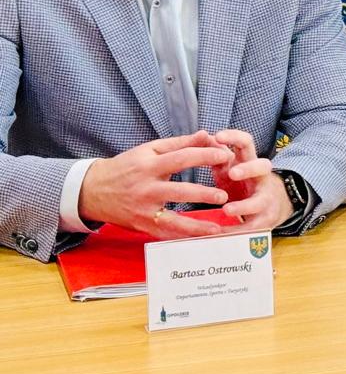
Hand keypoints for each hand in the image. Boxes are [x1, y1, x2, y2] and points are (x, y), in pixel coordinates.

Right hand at [78, 131, 232, 238]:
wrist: (92, 190)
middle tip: (225, 196)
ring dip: (195, 226)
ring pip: (172, 220)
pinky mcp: (141, 225)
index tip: (225, 156)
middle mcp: (146, 189)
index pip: (181, 159)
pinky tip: (199, 239)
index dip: (205, 156)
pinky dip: (182, 238)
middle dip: (203, 194)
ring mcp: (143, 210)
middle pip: (178, 191)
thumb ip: (180, 143)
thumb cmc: (126, 167)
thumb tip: (207, 134)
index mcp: (149, 166)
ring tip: (216, 227)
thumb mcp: (149, 150)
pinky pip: (164, 233)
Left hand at [211, 129, 293, 229]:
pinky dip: (237, 231)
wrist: (274, 205)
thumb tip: (202, 136)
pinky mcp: (264, 220)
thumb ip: (218, 157)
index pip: (247, 143)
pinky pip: (252, 226)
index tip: (218, 136)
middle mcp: (261, 178)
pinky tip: (223, 234)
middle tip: (232, 173)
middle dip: (248, 169)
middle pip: (263, 166)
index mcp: (250, 162)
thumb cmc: (244, 184)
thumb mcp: (231, 168)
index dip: (235, 137)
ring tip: (227, 209)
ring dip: (243, 205)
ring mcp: (265, 199)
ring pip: (259, 201)